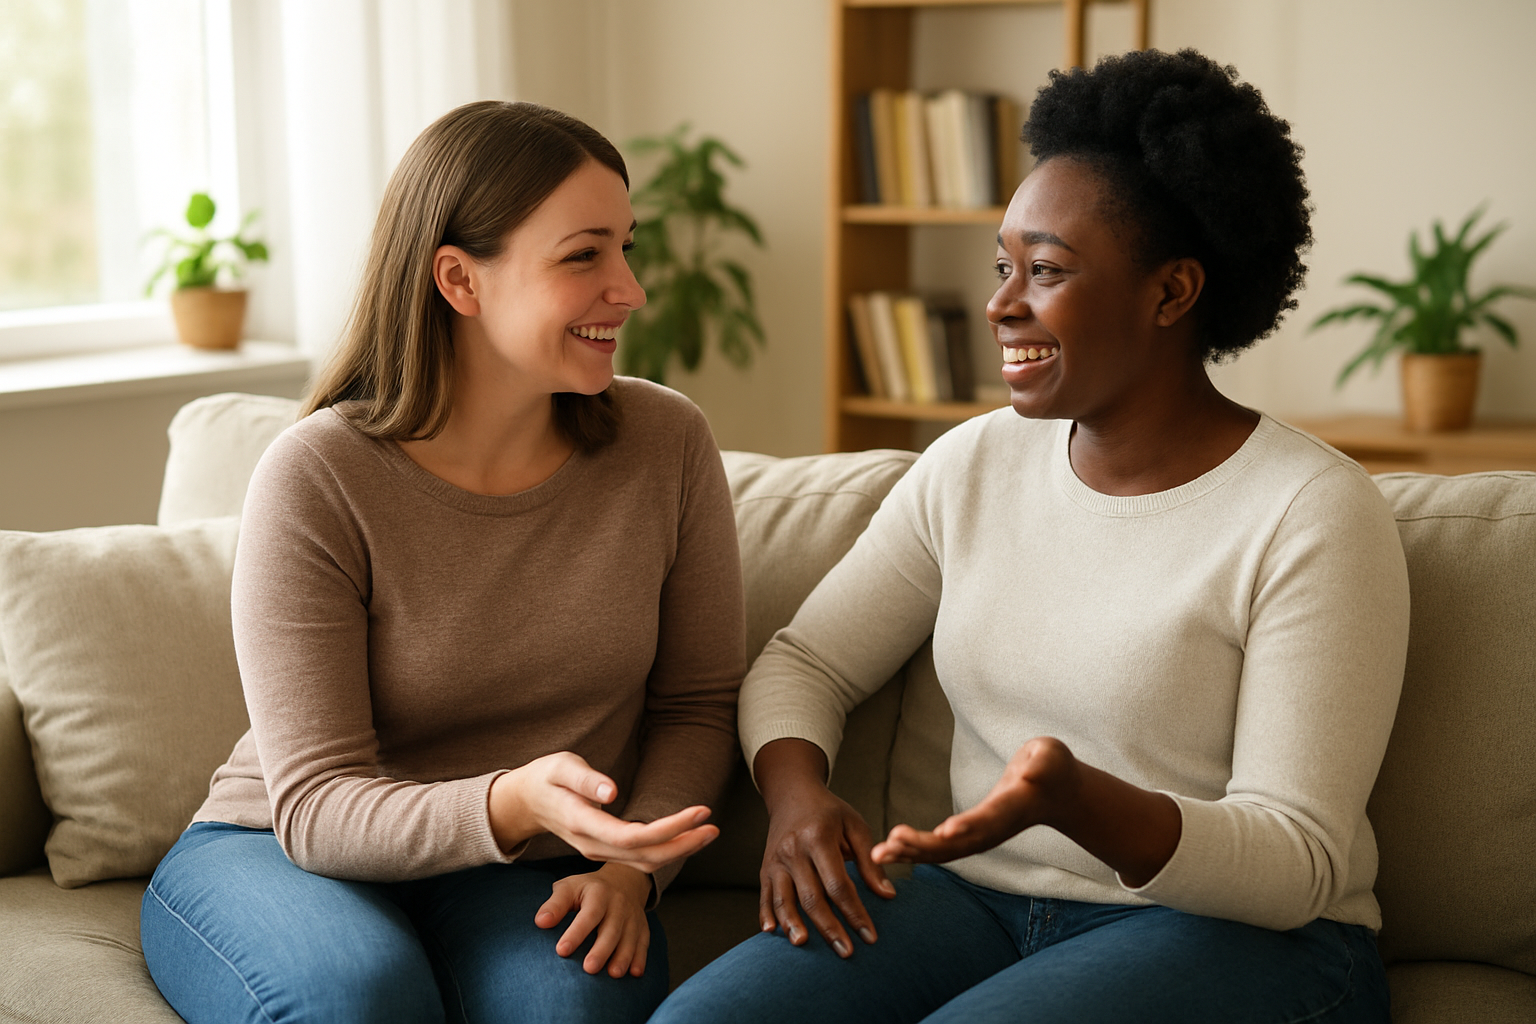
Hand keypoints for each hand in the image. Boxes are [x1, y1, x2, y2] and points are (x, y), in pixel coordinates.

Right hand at [489, 751, 717, 873]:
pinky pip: (639, 858)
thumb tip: (612, 791)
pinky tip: (686, 837)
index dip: (670, 828)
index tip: (700, 811)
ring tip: (709, 831)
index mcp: (583, 824)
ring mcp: (598, 853)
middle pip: (645, 856)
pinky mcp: (605, 851)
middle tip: (714, 827)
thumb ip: (586, 779)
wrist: (525, 802)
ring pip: (645, 862)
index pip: (633, 836)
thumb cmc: (545, 776)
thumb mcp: (560, 766)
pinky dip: (666, 850)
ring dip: (680, 850)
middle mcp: (592, 846)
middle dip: (683, 844)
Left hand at [536, 862, 653, 976]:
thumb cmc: (587, 889)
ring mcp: (632, 916)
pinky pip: (644, 943)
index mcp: (598, 893)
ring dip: (623, 956)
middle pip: (611, 929)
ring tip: (613, 974)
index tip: (561, 951)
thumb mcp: (569, 888)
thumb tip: (540, 922)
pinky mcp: (642, 927)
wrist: (623, 880)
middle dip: (602, 949)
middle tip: (589, 968)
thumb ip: (555, 904)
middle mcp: (618, 904)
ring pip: (630, 938)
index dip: (576, 932)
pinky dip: (640, 958)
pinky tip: (635, 973)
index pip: (588, 914)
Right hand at [754, 738, 894, 958]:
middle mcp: (794, 850)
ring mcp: (776, 859)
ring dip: (793, 923)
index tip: (870, 936)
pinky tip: (771, 932)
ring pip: (783, 897)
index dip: (855, 912)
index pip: (838, 884)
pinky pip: (764, 894)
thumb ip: (869, 861)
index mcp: (818, 838)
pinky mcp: (765, 867)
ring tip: (804, 945)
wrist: (793, 795)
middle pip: (811, 896)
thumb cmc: (830, 812)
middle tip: (846, 952)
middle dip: (829, 927)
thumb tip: (888, 895)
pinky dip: (766, 913)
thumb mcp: (855, 826)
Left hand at [872, 737, 1180, 887]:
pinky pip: (942, 849)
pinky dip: (915, 852)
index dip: (968, 826)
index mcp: (1013, 806)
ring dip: (913, 854)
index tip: (944, 832)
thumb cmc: (1051, 767)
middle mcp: (995, 828)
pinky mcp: (973, 836)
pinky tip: (888, 853)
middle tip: (893, 841)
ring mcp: (984, 835)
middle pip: (960, 843)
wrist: (1058, 794)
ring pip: (947, 852)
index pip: (989, 818)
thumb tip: (1031, 768)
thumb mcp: (1049, 755)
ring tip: (880, 855)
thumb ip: (1041, 762)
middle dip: (926, 845)